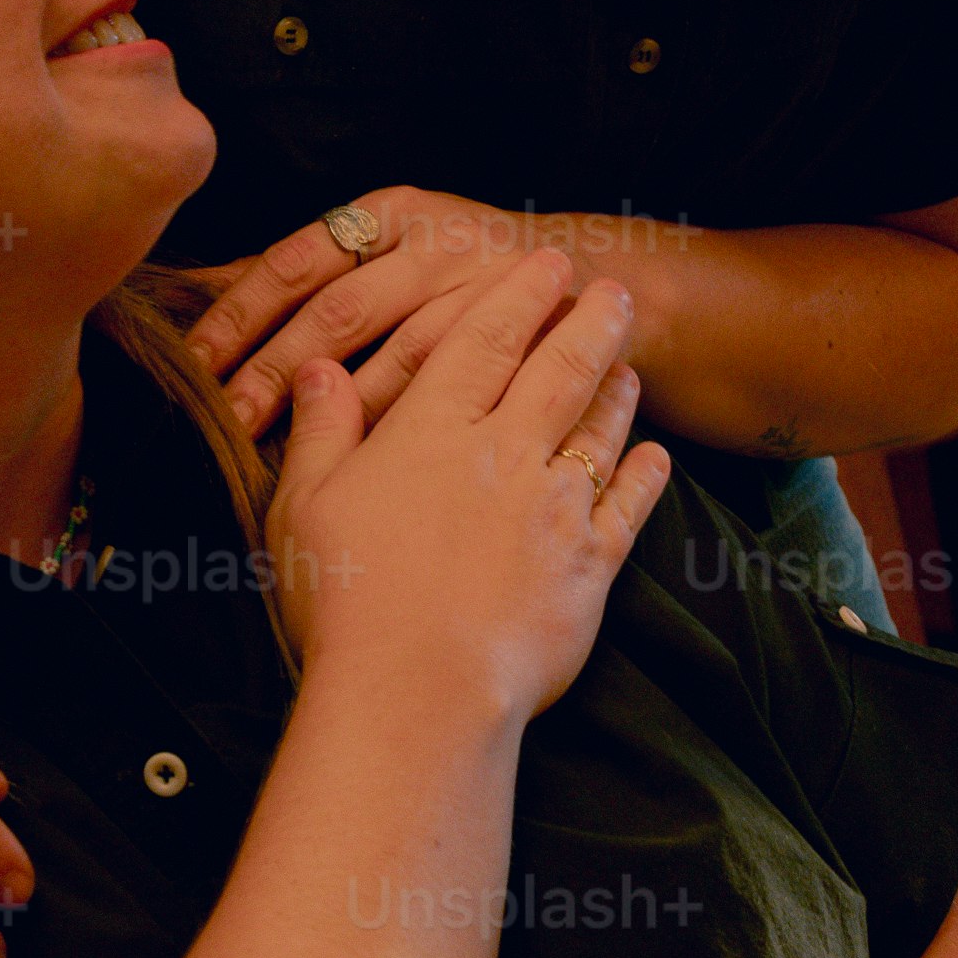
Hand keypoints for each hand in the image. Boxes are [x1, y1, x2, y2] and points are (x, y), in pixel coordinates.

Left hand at [184, 188, 554, 436]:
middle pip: (338, 309)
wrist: (591, 273)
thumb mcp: (384, 243)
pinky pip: (453, 392)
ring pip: (395, 358)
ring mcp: (484, 295)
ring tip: (277, 450)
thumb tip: (198, 290)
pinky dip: (402, 426)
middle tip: (225, 418)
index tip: (193, 361)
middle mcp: (433, 245)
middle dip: (275, 368)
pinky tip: (362, 460)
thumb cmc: (458, 268)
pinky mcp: (524, 342)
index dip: (239, 313)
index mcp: (388, 213)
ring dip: (335, 409)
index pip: (295, 261)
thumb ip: (301, 269)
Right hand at [265, 252, 668, 725]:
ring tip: (629, 364)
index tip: (547, 264)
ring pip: (600, 429)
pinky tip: (653, 456)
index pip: (483, 341)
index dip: (519, 296)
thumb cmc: (344, 599)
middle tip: (615, 290)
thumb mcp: (304, 505)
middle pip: (560, 368)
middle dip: (591, 321)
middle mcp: (503, 455)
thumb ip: (320, 431)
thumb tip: (319, 370)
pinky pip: (627, 506)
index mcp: (432, 432)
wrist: (417, 692)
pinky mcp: (588, 567)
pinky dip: (643, 474)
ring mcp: (554, 509)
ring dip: (617, 389)